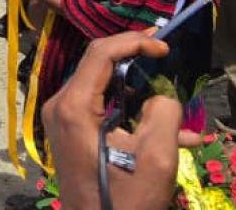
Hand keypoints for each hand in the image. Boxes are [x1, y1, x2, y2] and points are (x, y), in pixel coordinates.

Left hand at [44, 31, 200, 209]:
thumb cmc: (126, 202)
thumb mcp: (156, 157)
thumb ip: (163, 113)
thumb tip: (161, 96)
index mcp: (73, 107)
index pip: (100, 53)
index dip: (134, 41)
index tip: (165, 46)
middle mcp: (60, 106)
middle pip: (98, 65)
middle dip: (136, 61)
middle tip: (166, 56)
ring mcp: (61, 120)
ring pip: (103, 87)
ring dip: (139, 92)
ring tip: (175, 106)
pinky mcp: (70, 133)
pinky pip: (101, 108)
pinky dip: (131, 112)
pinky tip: (168, 132)